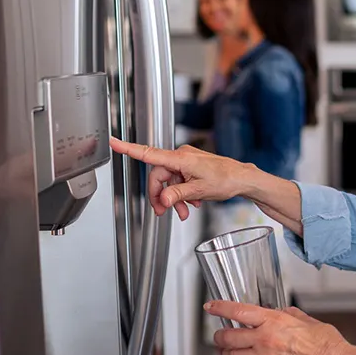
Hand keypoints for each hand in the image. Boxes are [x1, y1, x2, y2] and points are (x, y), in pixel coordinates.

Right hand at [109, 137, 246, 219]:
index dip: (129, 149)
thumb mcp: (199, 192)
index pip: (149, 154)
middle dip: (162, 196)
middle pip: (158, 177)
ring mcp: (187, 161)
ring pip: (169, 182)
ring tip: (185, 212)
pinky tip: (192, 203)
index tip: (113, 142)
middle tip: (166, 212)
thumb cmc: (226, 180)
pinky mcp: (191, 167)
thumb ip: (178, 195)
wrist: (243, 179)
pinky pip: (178, 180)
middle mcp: (181, 157)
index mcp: (181, 159)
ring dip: (174, 198)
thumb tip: (162, 199)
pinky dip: (182, 194)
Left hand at [206, 301, 355, 354]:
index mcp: (272, 321)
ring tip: (229, 352)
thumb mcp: (305, 318)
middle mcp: (264, 339)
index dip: (220, 307)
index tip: (211, 306)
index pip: (238, 311)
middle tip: (220, 334)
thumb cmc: (325, 341)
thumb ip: (287, 314)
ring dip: (228, 354)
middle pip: (229, 337)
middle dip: (220, 336)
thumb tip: (279, 314)